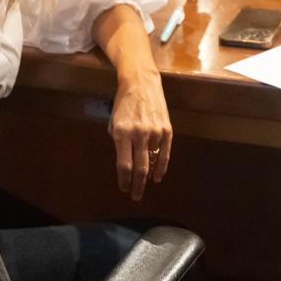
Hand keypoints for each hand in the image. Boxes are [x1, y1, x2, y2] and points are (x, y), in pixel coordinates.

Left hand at [109, 70, 172, 201]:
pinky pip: (164, 154)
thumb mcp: (114, 122)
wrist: (141, 83)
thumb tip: (125, 163)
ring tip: (142, 185)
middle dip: (137, 185)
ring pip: (152, 162)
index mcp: (122, 133)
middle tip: (135, 196)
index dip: (124, 180)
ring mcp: (154, 132)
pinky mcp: (166, 130)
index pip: (124, 165)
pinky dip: (161, 168)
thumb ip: (118, 142)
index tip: (123, 188)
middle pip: (139, 168)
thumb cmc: (123, 104)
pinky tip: (157, 177)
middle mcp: (139, 134)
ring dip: (147, 176)